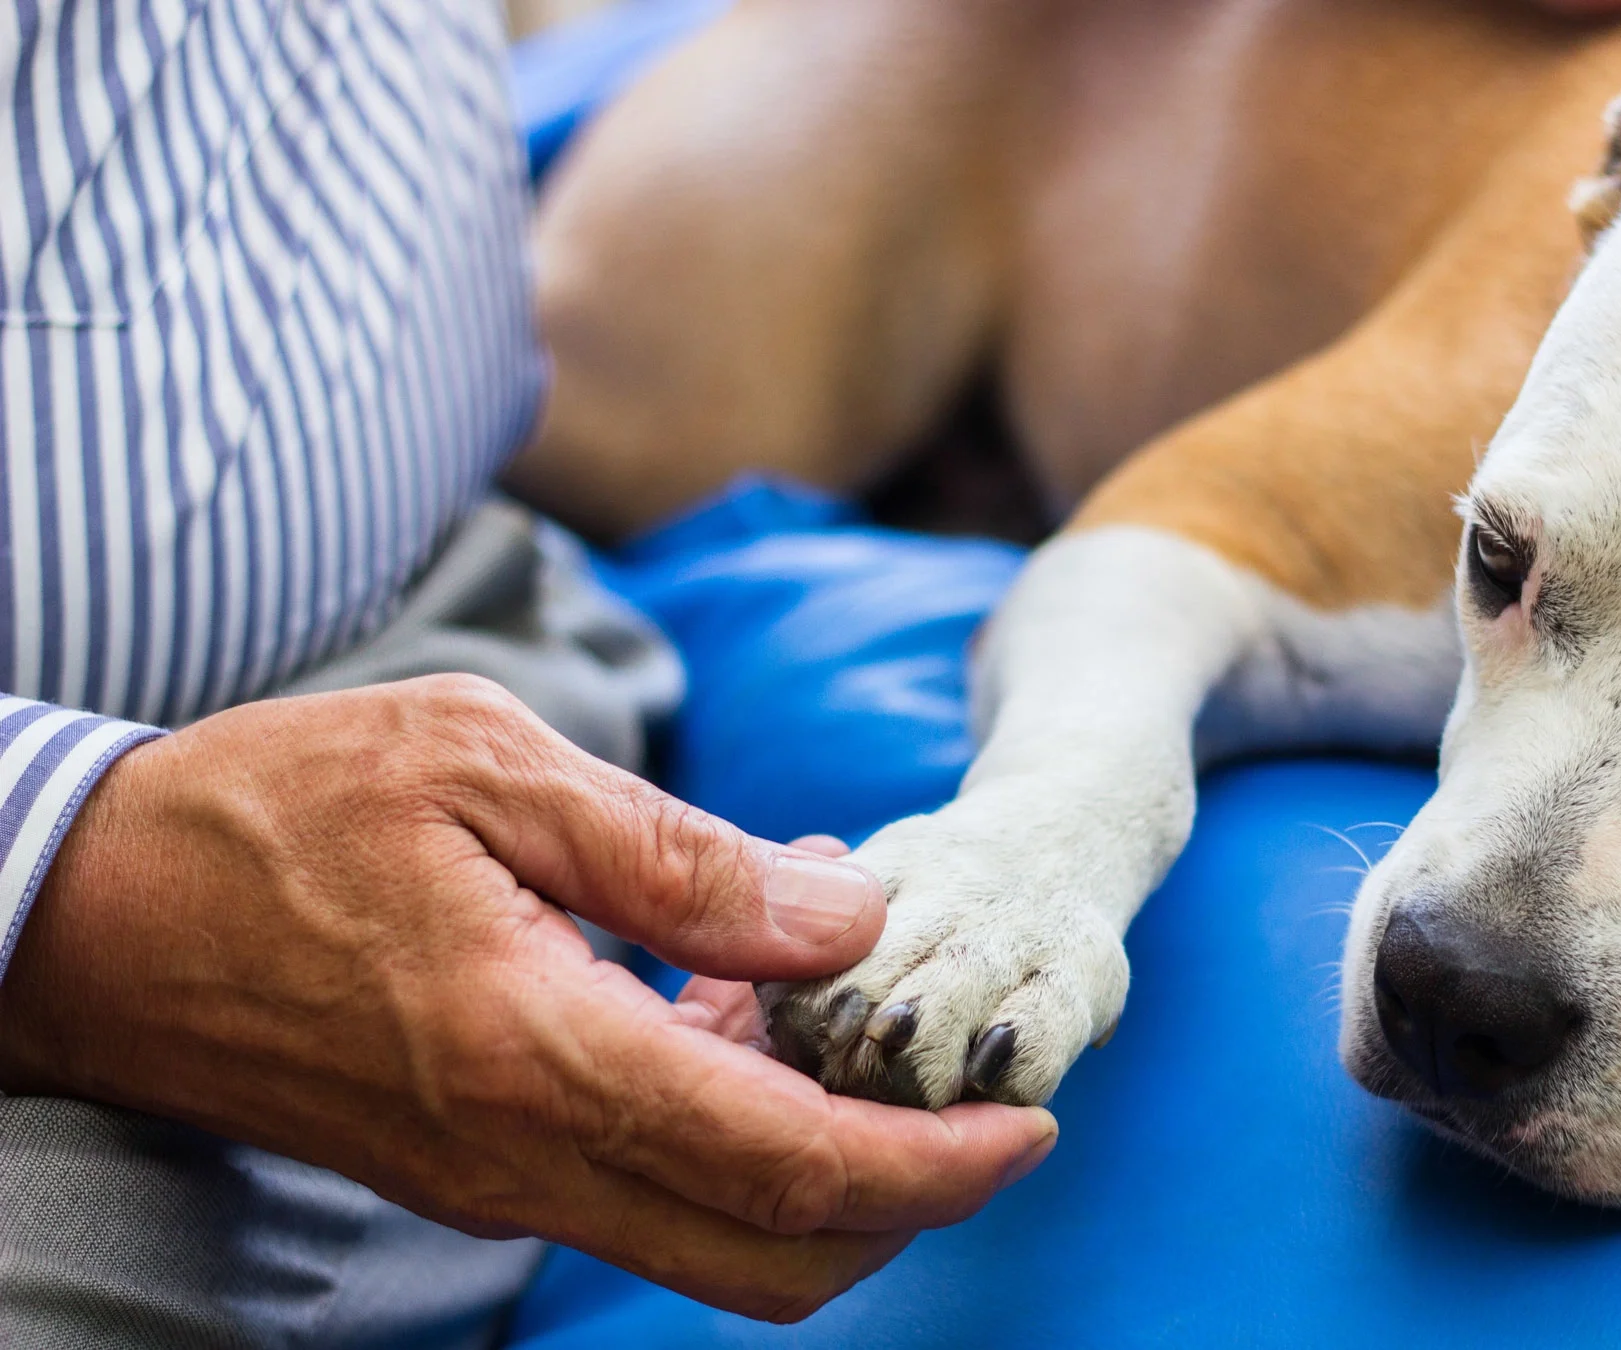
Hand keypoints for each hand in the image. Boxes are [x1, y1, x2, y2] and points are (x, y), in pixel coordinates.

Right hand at [0, 676, 1057, 1322]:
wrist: (87, 916)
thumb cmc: (275, 812)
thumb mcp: (487, 767)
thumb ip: (681, 855)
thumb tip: (850, 910)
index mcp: (540, 1057)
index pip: (787, 1168)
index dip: (933, 1167)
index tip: (1027, 1124)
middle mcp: (522, 1157)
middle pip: (770, 1257)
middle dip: (907, 1204)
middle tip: (979, 1101)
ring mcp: (493, 1179)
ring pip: (708, 1238)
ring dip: (817, 1162)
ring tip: (844, 1006)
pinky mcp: (471, 1166)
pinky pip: (637, 1187)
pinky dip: (726, 1128)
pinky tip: (734, 994)